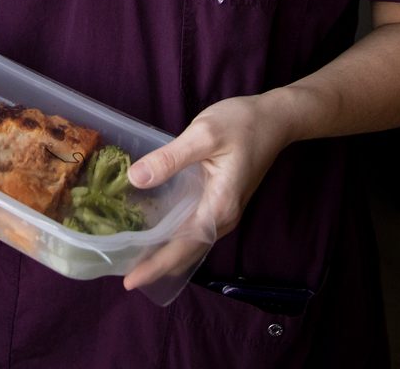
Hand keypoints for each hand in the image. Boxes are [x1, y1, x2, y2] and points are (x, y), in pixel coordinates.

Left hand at [119, 93, 299, 293]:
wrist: (276, 119)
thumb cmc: (243, 124)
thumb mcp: (203, 134)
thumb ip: (170, 158)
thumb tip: (135, 179)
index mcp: (219, 206)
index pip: (183, 246)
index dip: (155, 265)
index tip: (130, 281)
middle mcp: (223, 217)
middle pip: (186, 251)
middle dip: (156, 266)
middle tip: (122, 275)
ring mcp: (224, 212)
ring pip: (191, 243)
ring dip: (164, 253)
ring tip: (132, 258)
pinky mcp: (221, 202)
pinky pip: (195, 228)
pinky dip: (174, 236)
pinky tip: (154, 231)